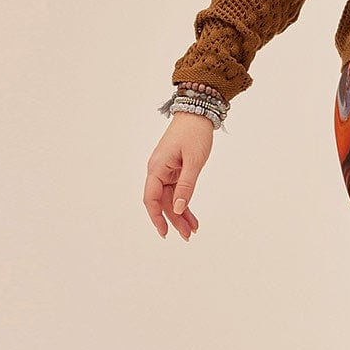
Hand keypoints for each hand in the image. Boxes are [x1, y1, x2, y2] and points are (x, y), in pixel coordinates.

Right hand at [144, 114, 212, 240]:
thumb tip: (179, 208)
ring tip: (193, 230)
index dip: (156, 217)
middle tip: (188, 236)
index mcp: (157, 168)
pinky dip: (185, 203)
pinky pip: (178, 191)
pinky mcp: (175, 169)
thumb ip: (186, 186)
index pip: (151, 199)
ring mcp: (167, 171)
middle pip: (163, 202)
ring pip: (171, 198)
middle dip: (175, 220)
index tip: (165, 232)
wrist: (198, 113)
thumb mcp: (193, 162)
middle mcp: (158, 171)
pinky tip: (192, 216)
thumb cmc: (194, 134)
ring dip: (181, 214)